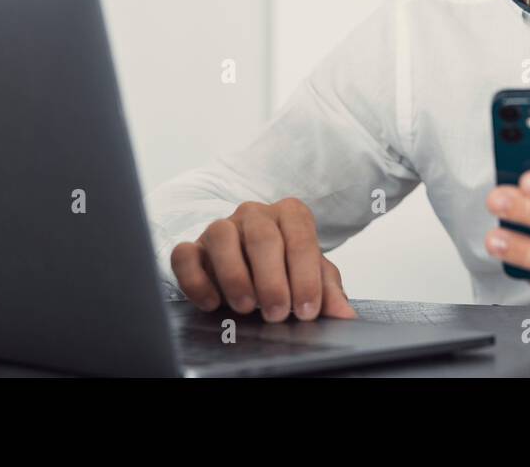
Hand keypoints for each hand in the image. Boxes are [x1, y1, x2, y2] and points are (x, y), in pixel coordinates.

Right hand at [170, 198, 357, 321]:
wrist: (255, 269)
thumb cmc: (288, 270)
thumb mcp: (312, 277)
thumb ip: (328, 292)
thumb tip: (344, 315)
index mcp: (290, 214)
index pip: (300, 237)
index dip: (305, 275)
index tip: (306, 309)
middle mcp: (254, 214)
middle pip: (262, 236)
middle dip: (272, 279)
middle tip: (277, 313)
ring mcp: (222, 227)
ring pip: (221, 236)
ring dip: (234, 276)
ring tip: (246, 307)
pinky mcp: (194, 247)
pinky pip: (185, 255)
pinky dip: (196, 280)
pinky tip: (212, 303)